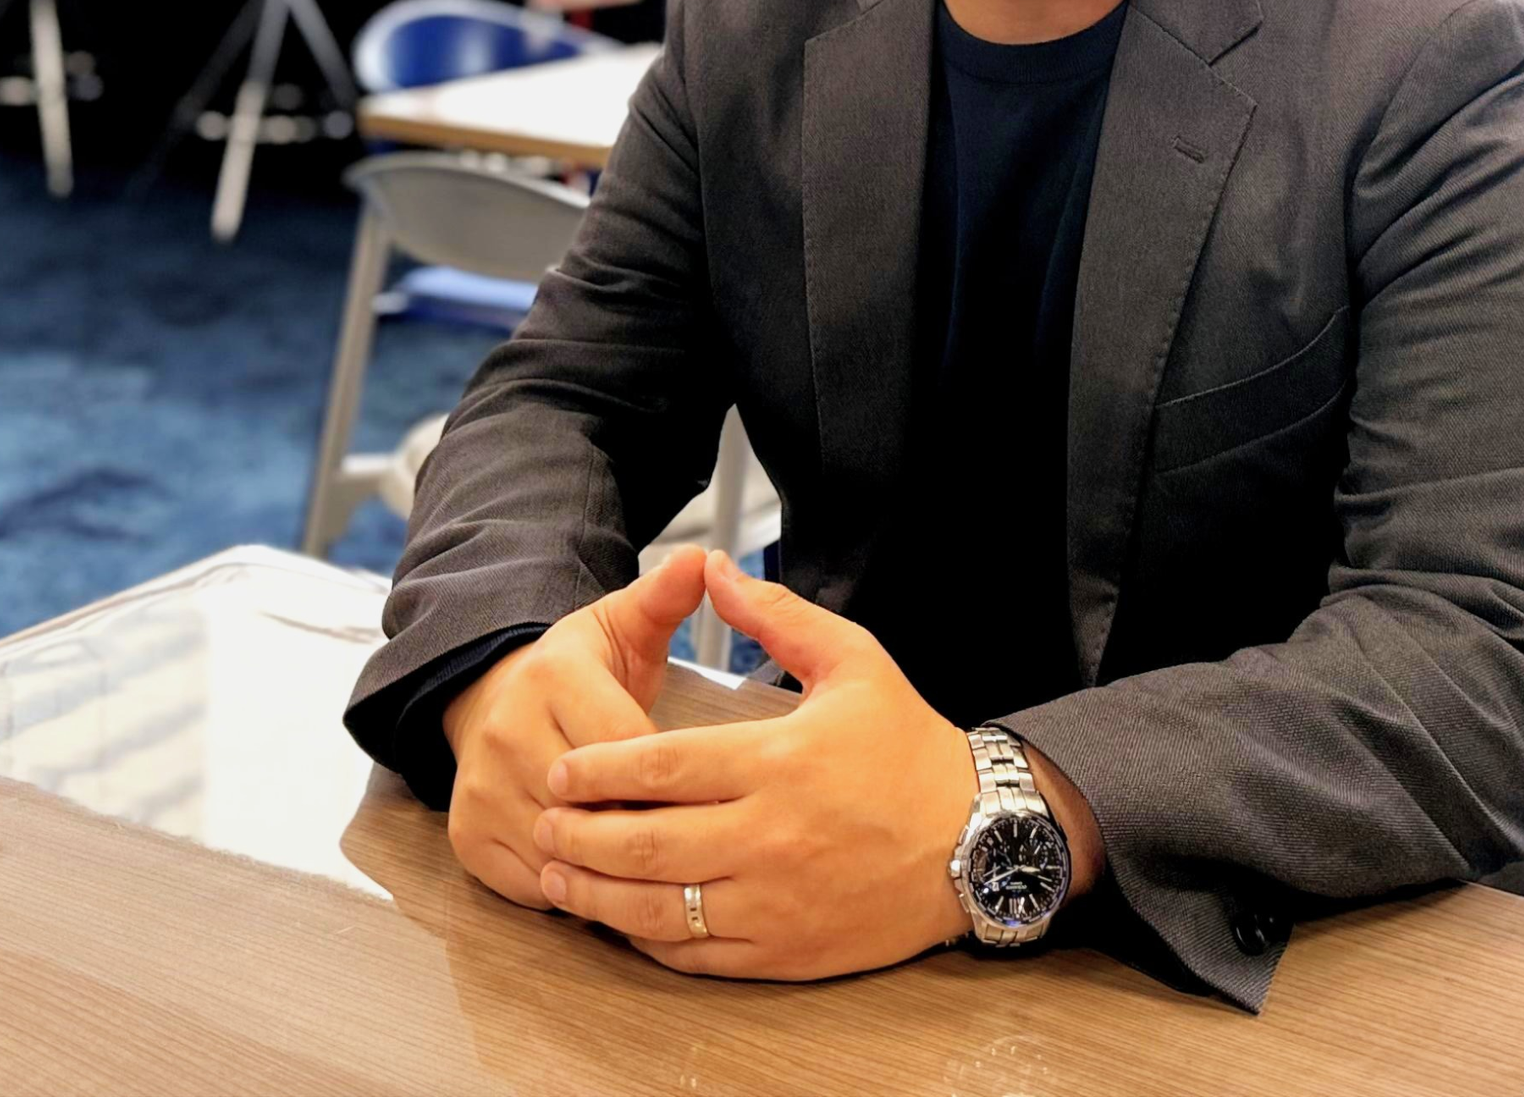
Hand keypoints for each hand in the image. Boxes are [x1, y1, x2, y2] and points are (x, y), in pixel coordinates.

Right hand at [437, 547, 708, 908]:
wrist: (491, 697)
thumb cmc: (577, 672)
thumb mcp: (621, 624)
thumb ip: (664, 598)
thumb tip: (704, 559)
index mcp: (552, 677)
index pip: (630, 748)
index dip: (674, 777)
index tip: (708, 790)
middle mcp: (506, 731)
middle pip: (597, 806)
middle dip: (647, 827)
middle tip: (689, 837)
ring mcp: (481, 788)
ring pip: (565, 852)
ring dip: (611, 867)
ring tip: (652, 861)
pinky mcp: (467, 836)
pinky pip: (534, 885)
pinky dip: (573, 889)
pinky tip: (604, 875)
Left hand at [534, 551, 1096, 979]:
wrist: (980, 841)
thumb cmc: (911, 749)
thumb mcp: (854, 662)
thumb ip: (776, 618)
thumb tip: (715, 569)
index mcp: (778, 763)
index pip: (662, 768)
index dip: (600, 771)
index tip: (563, 769)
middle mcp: (770, 837)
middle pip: (646, 843)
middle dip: (581, 833)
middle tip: (544, 818)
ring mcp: (775, 903)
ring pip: (660, 907)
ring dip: (597, 892)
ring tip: (559, 872)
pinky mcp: (785, 952)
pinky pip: (697, 954)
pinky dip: (649, 938)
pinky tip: (622, 917)